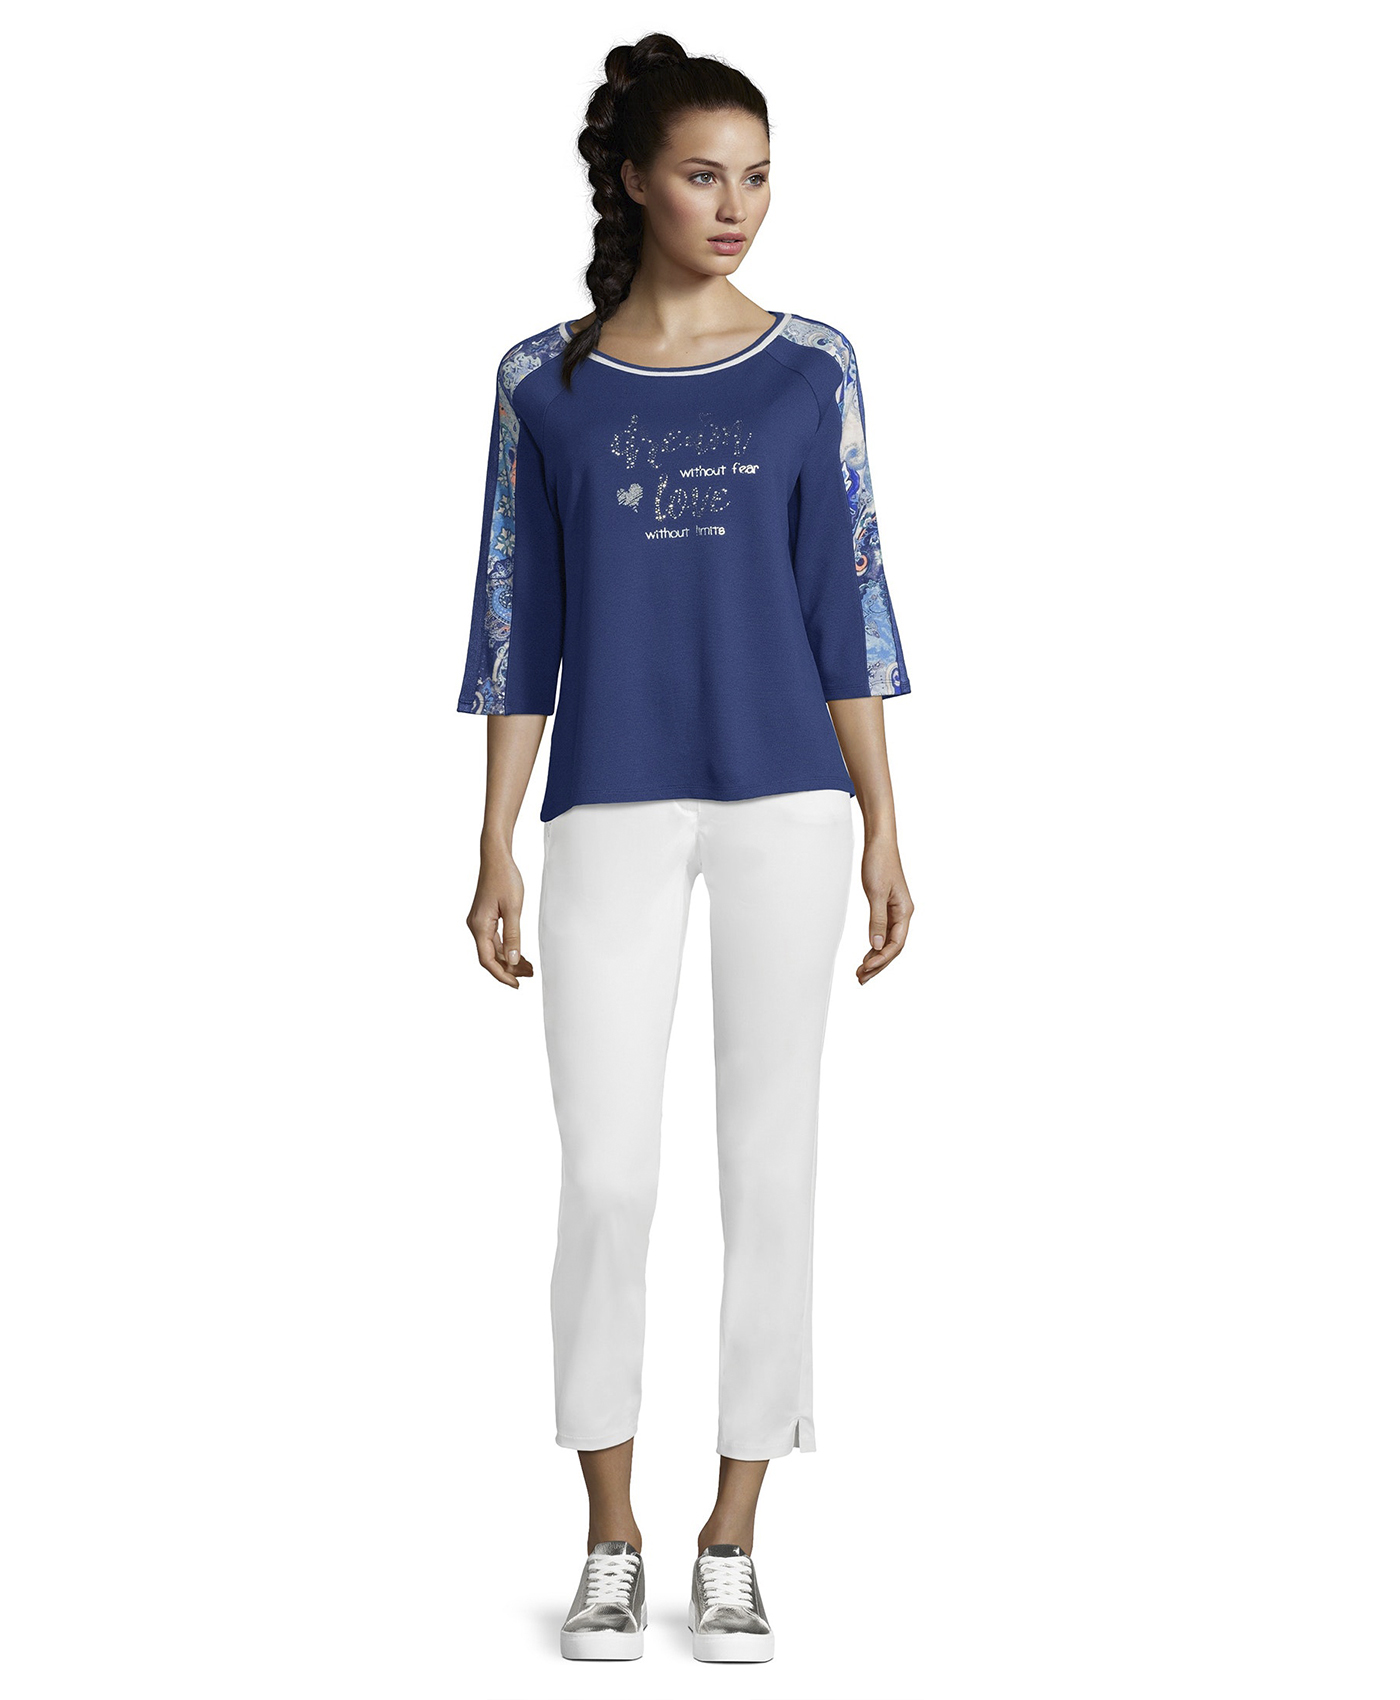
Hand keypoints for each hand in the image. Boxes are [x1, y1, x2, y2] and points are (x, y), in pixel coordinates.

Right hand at [467, 842, 534, 988]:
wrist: (496, 857)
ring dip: (509, 959)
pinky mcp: (484, 917)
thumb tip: (512, 959)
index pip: (487, 960)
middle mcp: (475, 926)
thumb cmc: (504, 878)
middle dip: (509, 968)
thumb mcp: (513, 908)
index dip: (502, 975)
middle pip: (490, 957)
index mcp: (479, 926)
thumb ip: (513, 935)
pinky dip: (507, 948)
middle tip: (530, 975)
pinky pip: (494, 939)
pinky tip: (519, 953)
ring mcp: (479, 922)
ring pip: (493, 949)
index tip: (517, 984)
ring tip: (529, 967)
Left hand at [857, 835, 912, 984]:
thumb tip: (876, 945)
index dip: (882, 959)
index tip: (866, 969)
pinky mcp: (887, 907)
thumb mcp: (876, 893)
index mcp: (905, 911)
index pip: (896, 944)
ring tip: (862, 972)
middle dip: (878, 965)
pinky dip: (875, 945)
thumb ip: (877, 920)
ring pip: (888, 942)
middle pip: (893, 948)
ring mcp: (896, 911)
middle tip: (861, 978)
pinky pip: (884, 933)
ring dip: (876, 958)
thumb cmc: (880, 863)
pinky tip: (867, 954)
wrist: (879, 843)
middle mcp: (903, 914)